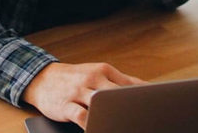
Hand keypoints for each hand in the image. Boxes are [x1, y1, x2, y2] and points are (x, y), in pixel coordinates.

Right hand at [22, 62, 146, 129]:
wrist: (42, 78)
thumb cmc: (75, 78)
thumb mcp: (98, 73)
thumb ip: (122, 80)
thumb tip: (148, 87)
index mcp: (104, 71)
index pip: (130, 84)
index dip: (145, 98)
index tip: (155, 109)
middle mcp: (93, 79)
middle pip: (118, 94)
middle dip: (131, 108)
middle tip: (143, 121)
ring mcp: (78, 91)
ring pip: (100, 104)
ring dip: (112, 117)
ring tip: (123, 126)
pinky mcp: (66, 105)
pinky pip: (81, 117)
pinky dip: (91, 125)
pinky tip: (97, 130)